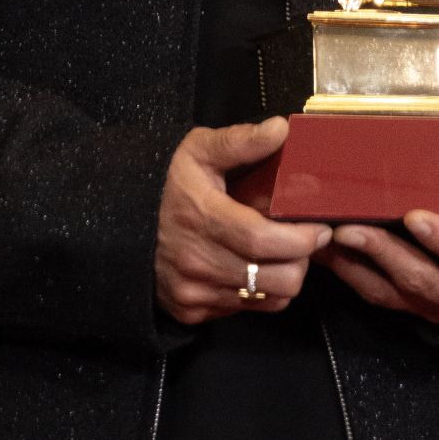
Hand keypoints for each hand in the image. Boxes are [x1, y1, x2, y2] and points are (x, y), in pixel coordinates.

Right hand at [154, 117, 332, 325]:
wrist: (120, 219)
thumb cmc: (167, 182)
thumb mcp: (198, 150)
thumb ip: (241, 141)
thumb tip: (281, 128)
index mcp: (202, 218)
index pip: (266, 241)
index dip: (302, 238)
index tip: (319, 227)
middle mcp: (198, 262)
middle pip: (279, 279)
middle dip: (301, 259)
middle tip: (302, 240)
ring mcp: (194, 291)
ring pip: (270, 299)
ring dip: (283, 277)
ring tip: (278, 253)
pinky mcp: (191, 311)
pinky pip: (246, 310)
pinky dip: (258, 292)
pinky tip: (250, 266)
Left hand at [315, 135, 438, 324]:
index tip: (415, 216)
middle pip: (420, 278)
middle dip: (384, 252)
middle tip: (352, 226)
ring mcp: (430, 305)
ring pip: (389, 289)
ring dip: (356, 262)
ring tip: (329, 234)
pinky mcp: (405, 305)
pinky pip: (371, 291)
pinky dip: (345, 270)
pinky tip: (321, 247)